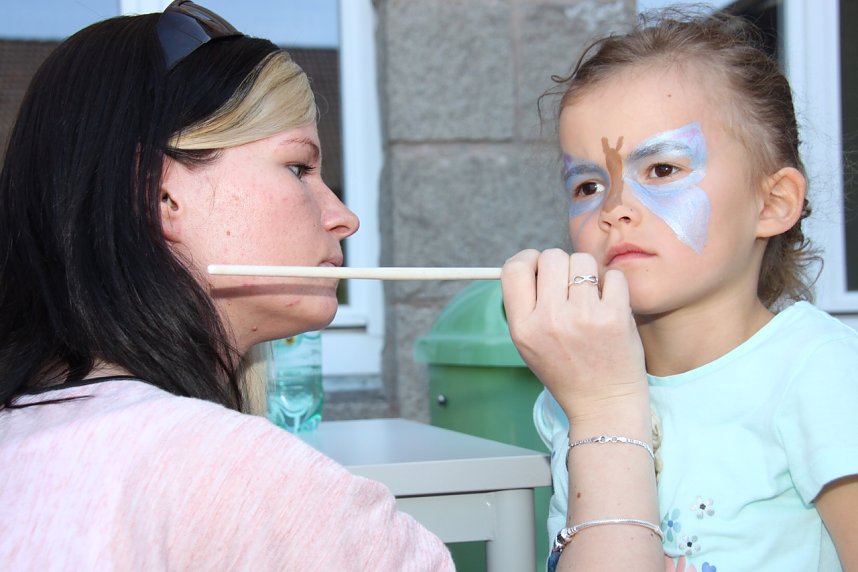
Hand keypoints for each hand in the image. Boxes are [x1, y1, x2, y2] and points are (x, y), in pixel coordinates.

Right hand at [501, 249, 647, 424]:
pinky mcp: (615, 317)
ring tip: (590, 296)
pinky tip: (609, 305)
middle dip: (561, 265)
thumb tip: (532, 260)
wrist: (604, 405)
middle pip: (550, 257)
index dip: (527, 260)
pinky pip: (612, 276)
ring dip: (587, 272)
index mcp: (523, 327)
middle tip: (569, 285)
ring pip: (582, 260)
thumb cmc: (567, 371)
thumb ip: (526, 305)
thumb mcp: (529, 345)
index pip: (514, 268)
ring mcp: (583, 317)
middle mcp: (550, 320)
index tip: (539, 268)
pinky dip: (613, 285)